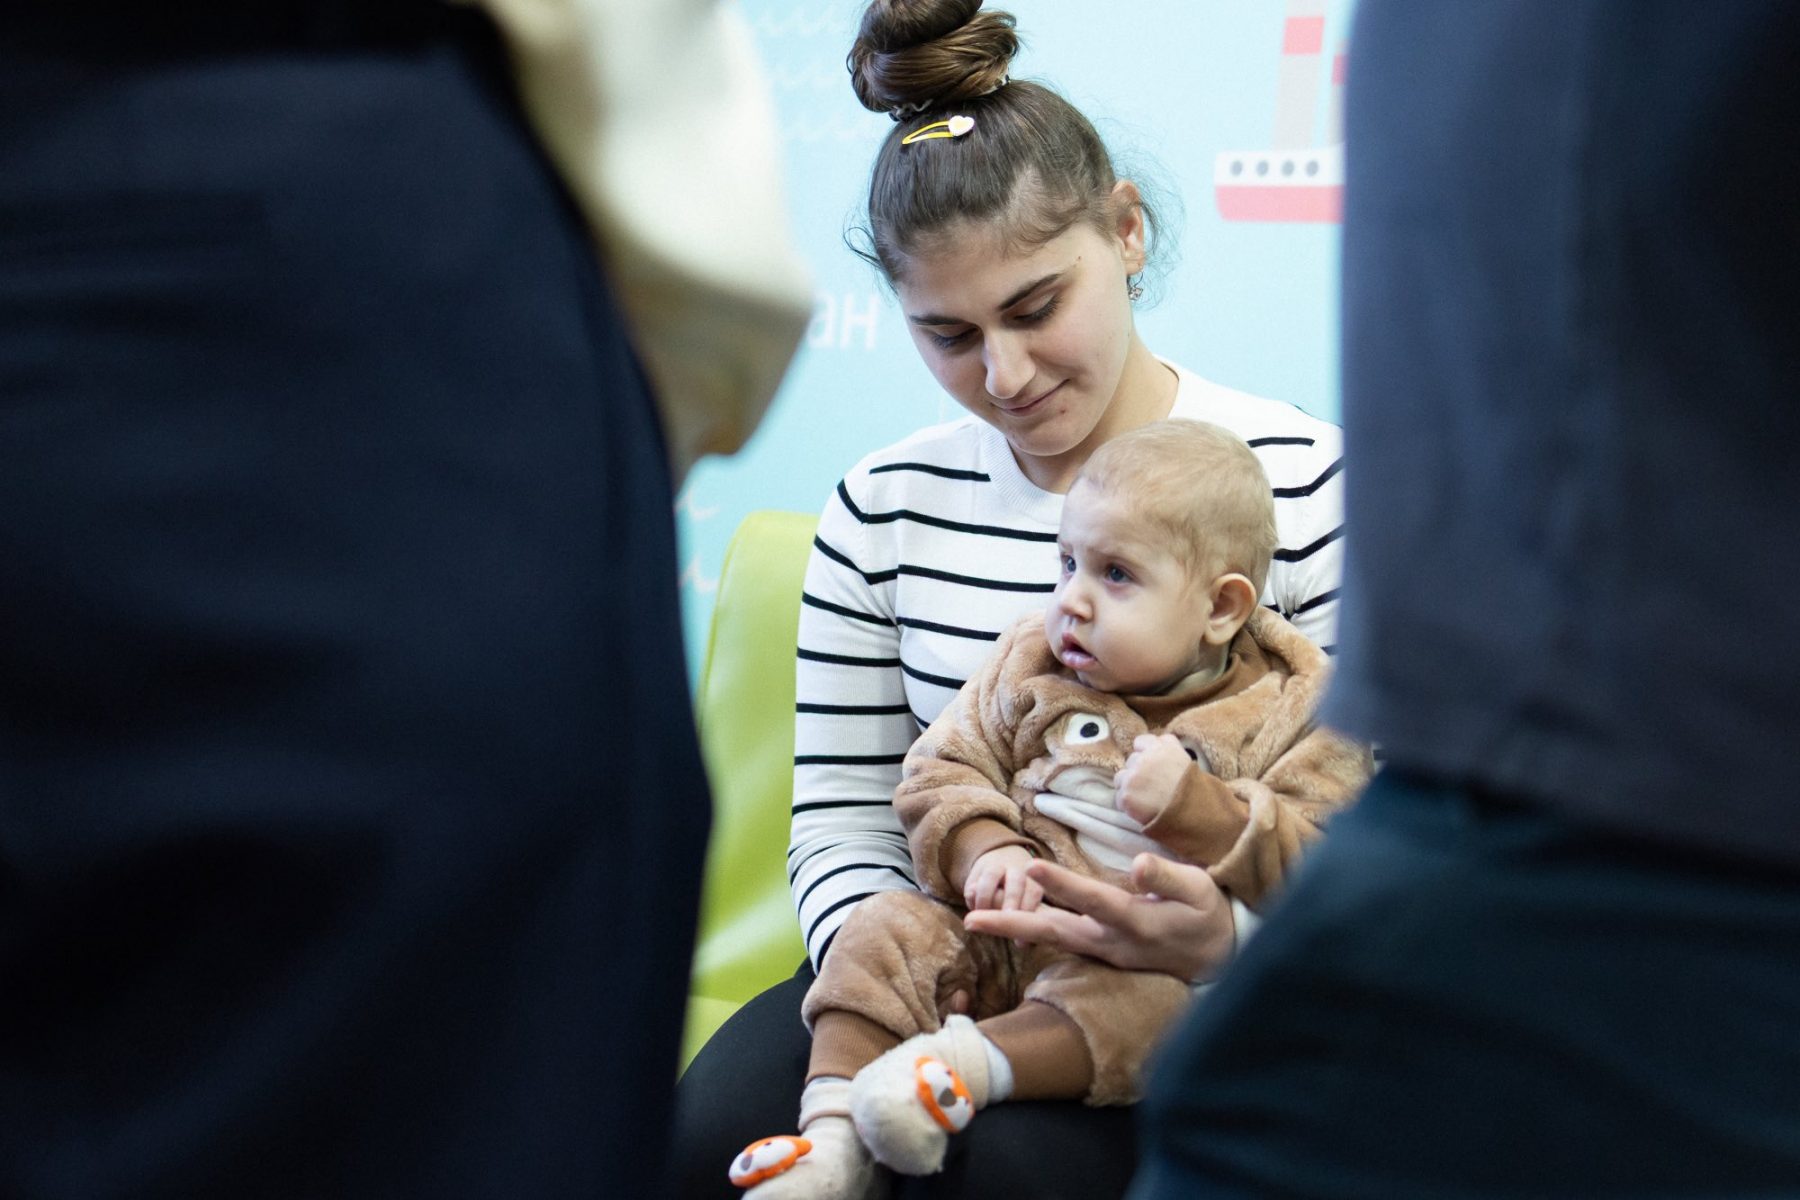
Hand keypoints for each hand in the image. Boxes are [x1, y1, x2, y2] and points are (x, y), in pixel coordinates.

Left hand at [962, 854, 1235, 980]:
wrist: (1218, 958)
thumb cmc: (1207, 914)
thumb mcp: (1199, 890)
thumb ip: (1167, 877)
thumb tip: (1139, 863)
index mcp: (1137, 922)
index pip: (1093, 901)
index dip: (1063, 885)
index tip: (1031, 867)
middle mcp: (1112, 942)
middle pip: (1055, 931)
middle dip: (1012, 924)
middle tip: (970, 919)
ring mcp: (1104, 951)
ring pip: (1053, 937)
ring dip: (1013, 928)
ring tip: (974, 920)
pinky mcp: (1102, 952)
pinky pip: (1062, 939)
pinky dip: (1032, 929)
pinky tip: (1008, 920)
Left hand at [1114, 733, 1193, 824]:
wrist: (1194, 815)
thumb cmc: (1196, 793)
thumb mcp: (1188, 764)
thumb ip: (1170, 754)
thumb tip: (1158, 754)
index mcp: (1163, 747)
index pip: (1141, 741)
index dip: (1144, 753)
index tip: (1150, 765)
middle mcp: (1146, 758)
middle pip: (1131, 760)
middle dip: (1138, 772)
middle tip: (1150, 786)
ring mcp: (1134, 776)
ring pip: (1120, 778)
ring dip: (1129, 787)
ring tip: (1144, 799)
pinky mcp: (1126, 795)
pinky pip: (1119, 798)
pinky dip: (1128, 806)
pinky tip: (1141, 811)